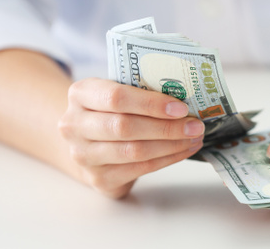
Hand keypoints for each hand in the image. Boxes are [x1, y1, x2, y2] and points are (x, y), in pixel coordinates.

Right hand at [58, 78, 204, 197]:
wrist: (87, 143)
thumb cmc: (110, 112)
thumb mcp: (117, 94)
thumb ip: (141, 91)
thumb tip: (185, 97)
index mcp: (80, 94)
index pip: (116, 97)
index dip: (151, 103)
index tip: (181, 107)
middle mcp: (74, 125)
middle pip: (125, 126)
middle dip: (166, 127)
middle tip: (195, 126)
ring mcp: (83, 155)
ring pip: (133, 151)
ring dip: (170, 145)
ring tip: (194, 138)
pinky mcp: (99, 178)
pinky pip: (139, 169)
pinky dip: (166, 159)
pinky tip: (183, 151)